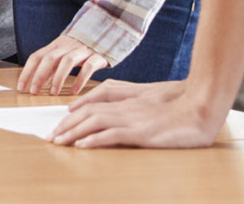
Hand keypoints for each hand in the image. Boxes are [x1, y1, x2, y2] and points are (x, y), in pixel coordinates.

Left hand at [16, 35, 108, 94]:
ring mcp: (82, 50)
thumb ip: (51, 66)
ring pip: (67, 61)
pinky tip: (75, 91)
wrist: (103, 34)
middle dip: (39, 75)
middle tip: (34, 91)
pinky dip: (80, 79)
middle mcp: (66, 46)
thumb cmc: (79, 49)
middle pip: (49, 58)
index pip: (36, 56)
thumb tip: (37, 82)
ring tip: (53, 93)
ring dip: (58, 78)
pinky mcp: (96, 56)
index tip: (21, 87)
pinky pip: (88, 67)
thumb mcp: (62, 54)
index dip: (27, 71)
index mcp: (55, 45)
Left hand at [49, 79, 225, 147]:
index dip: (71, 116)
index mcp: (121, 101)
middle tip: (50, 137)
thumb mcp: (143, 99)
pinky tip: (82, 145)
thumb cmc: (172, 105)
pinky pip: (112, 135)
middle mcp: (121, 108)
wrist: (194, 107)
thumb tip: (103, 113)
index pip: (89, 106)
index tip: (59, 125)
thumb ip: (121, 101)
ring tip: (58, 142)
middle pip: (85, 115)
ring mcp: (129, 119)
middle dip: (65, 126)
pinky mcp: (139, 132)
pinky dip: (95, 139)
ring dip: (73, 133)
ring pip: (93, 123)